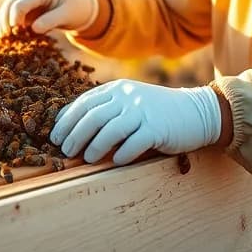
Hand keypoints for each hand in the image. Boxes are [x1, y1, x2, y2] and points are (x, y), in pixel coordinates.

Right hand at [0, 0, 97, 36]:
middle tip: (7, 41)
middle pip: (8, 6)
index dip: (14, 20)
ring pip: (5, 10)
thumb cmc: (75, 8)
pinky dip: (7, 27)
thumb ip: (51, 20)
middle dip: (4, 23)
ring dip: (3, 26)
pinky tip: (10, 40)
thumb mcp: (67, 15)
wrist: (79, 4)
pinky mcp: (23, 7)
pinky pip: (9, 16)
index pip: (19, 4)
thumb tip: (34, 29)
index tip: (16, 36)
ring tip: (6, 42)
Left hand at [50, 79, 220, 164]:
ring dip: (94, 147)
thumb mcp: (130, 103)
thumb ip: (107, 110)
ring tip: (86, 159)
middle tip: (66, 151)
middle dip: (75, 136)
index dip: (66, 121)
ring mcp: (143, 111)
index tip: (55, 137)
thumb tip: (73, 130)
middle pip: (92, 117)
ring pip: (109, 130)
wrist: (197, 112)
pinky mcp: (157, 128)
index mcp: (117, 89)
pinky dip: (122, 154)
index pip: (84, 103)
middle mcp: (127, 97)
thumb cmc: (157, 112)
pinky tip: (115, 162)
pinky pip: (134, 143)